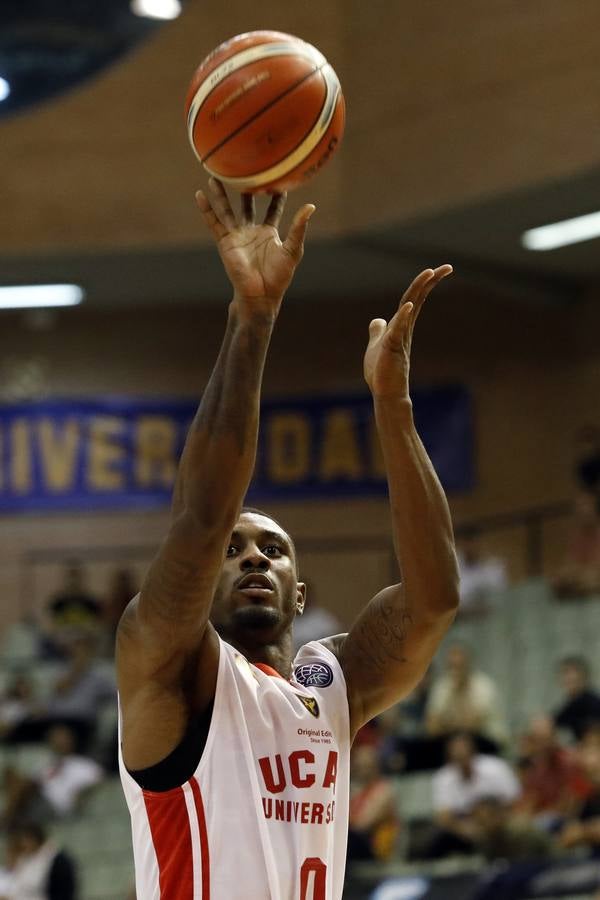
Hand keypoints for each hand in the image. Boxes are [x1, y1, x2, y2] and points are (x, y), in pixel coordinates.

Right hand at [196, 179, 314, 318]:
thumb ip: (299, 228)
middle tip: (246, 170)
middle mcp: (251, 231)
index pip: (272, 209)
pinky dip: (207, 209)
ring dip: (221, 194)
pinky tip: (200, 195)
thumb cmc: (279, 276)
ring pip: (227, 210)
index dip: (276, 196)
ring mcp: (237, 236)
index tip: (279, 178)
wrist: (260, 294)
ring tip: (216, 175)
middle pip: (248, 205)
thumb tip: (310, 207)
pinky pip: (214, 223)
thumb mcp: (293, 250)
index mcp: (269, 233)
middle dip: (246, 189)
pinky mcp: (225, 242)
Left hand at [364, 266, 451, 398]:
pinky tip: (406, 305)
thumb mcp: (376, 345)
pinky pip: (398, 329)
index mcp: (400, 326)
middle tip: (447, 267)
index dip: (423, 284)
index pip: (413, 299)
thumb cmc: (383, 372)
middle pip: (416, 299)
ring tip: (430, 273)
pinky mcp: (393, 348)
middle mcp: (404, 328)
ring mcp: (400, 337)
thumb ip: (378, 331)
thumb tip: (378, 320)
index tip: (436, 270)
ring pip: (410, 308)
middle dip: (429, 281)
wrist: (386, 393)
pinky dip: (402, 316)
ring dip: (419, 290)